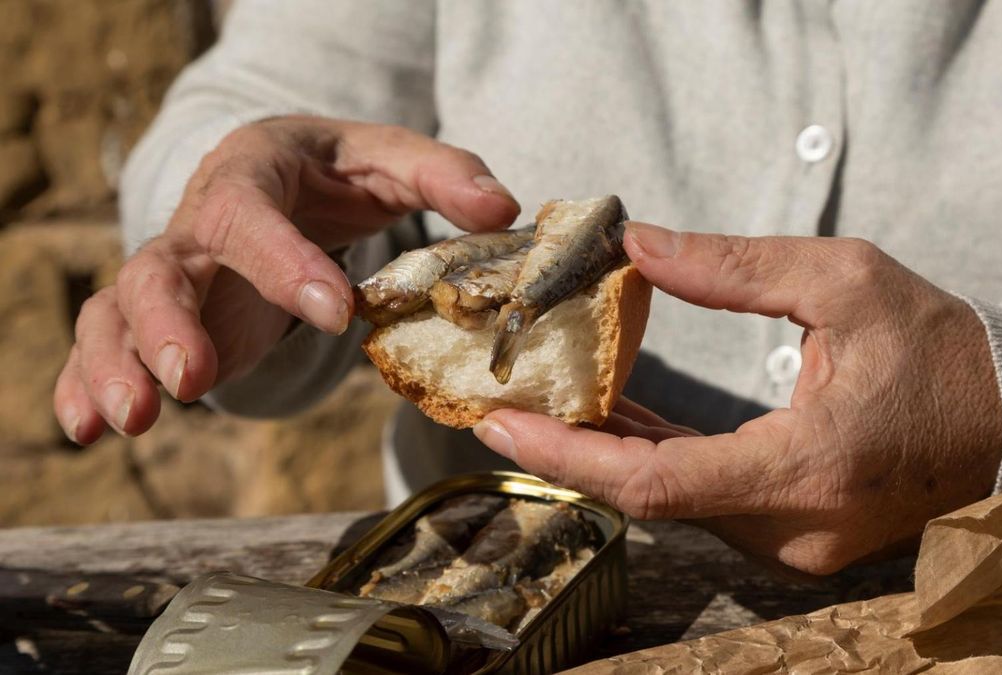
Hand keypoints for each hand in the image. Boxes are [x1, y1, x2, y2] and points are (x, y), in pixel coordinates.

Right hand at [55, 116, 519, 443]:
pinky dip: (85, 383)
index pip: (251, 214)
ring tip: (133, 420)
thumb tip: (502, 208)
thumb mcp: (388, 159)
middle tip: (192, 378)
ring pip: (118, 313)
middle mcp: (197, 226)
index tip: (334, 311)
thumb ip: (443, 176)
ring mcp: (175, 275)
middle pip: (160, 269)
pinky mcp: (166, 319)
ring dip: (115, 365)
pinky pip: (107, 344)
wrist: (280, 174)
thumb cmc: (336, 170)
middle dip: (169, 325)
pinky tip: (86, 428)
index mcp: (252, 175)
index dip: (283, 262)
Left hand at [473, 223, 1001, 574]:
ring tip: (546, 401)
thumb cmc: (938, 346)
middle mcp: (796, 528)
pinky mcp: (796, 541)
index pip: (659, 481)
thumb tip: (640, 246)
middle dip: (572, 453)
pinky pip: (703, 504)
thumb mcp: (845, 280)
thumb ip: (735, 267)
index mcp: (809, 466)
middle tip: (503, 407)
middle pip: (652, 499)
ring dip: (609, 455)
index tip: (503, 429)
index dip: (571, 457)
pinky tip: (614, 419)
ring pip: (674, 505)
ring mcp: (796, 547)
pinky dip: (654, 462)